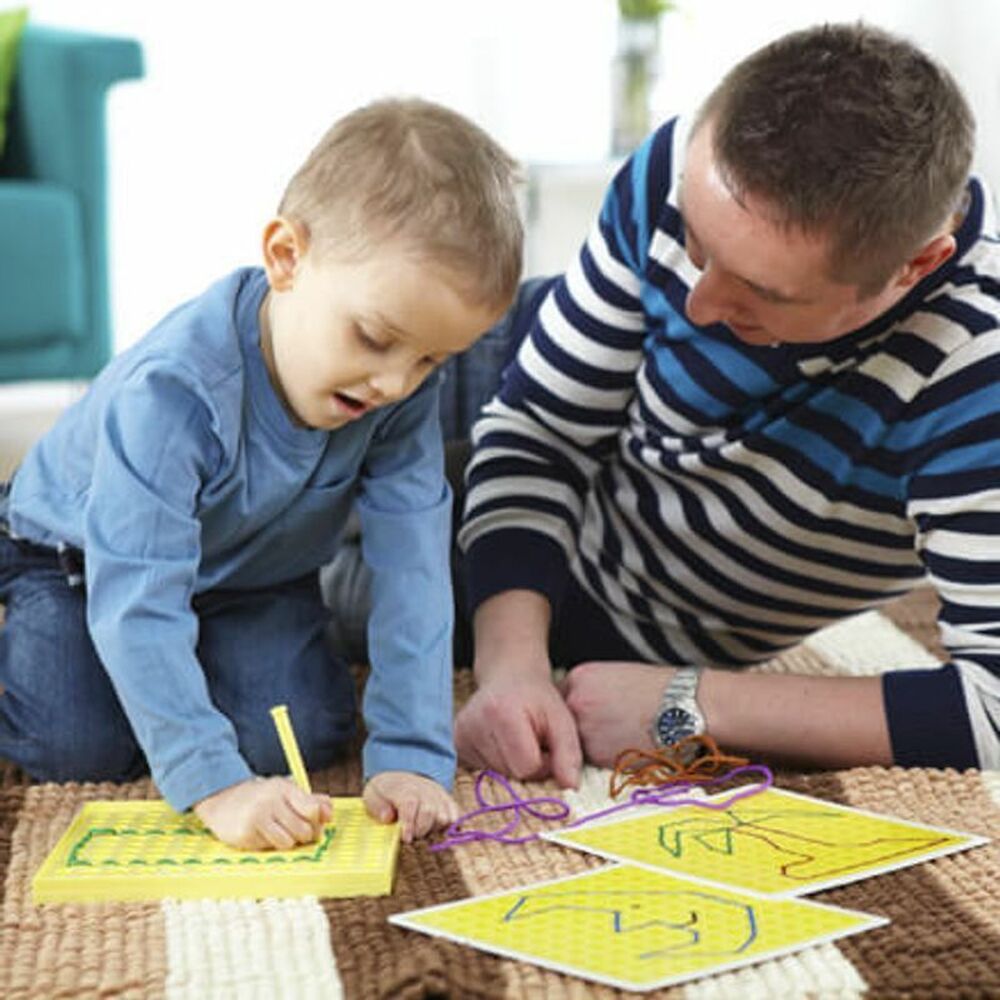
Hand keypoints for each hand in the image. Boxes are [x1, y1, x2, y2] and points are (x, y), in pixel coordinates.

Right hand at [194, 777, 331, 850]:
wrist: (222, 800)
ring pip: (288, 843)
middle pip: (304, 831)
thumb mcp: (286, 791)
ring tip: (278, 832)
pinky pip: (269, 849)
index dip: (317, 821)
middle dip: (303, 835)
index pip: (313, 809)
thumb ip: (311, 801)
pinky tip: (262, 834)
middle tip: (295, 831)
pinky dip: (269, 845)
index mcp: (284, 788)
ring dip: (286, 842)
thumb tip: (330, 813)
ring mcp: (257, 817)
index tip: (312, 823)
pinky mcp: (245, 834)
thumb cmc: (260, 797)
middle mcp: (271, 800)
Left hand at [363, 771, 459, 842]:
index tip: (406, 838)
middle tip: (411, 837)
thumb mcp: (372, 795)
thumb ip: (377, 806)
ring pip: (444, 816)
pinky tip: (436, 831)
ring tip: (421, 833)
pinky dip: (448, 827)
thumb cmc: (385, 792)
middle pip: (429, 812)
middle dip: (420, 830)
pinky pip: (455, 815)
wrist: (400, 778)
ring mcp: (438, 795)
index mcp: (404, 788)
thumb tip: (388, 817)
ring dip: (433, 830)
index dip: (409, 823)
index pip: (410, 804)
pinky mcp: (448, 801)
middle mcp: (425, 790)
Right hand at [454, 673, 582, 786]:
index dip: (543, 762)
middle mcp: (474, 724)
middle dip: (527, 765)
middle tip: (532, 740)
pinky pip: (482, 771)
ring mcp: (460, 734)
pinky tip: (502, 742)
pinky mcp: (456, 743)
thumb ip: (568, 753)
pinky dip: (498, 762)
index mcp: (502, 714)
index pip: (527, 767)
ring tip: (517, 739)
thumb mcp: (562, 720)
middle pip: (510, 774)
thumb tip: (571, 787)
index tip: (546, 744)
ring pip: (496, 776)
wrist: (508, 676)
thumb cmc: (538, 699)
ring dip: (512, 764)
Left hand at [563, 661, 672, 767]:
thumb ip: (591, 687)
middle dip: (578, 725)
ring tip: (620, 733)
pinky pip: (592, 758)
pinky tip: (626, 744)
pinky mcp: (597, 754)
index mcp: (580, 677)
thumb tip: (581, 701)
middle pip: (564, 720)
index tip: (586, 713)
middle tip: (605, 726)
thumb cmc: (658, 689)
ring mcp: (584, 728)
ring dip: (590, 742)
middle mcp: (576, 702)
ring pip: (576, 741)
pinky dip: (605, 755)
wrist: (683, 707)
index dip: (572, 707)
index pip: (560, 696)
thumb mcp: (616, 674)